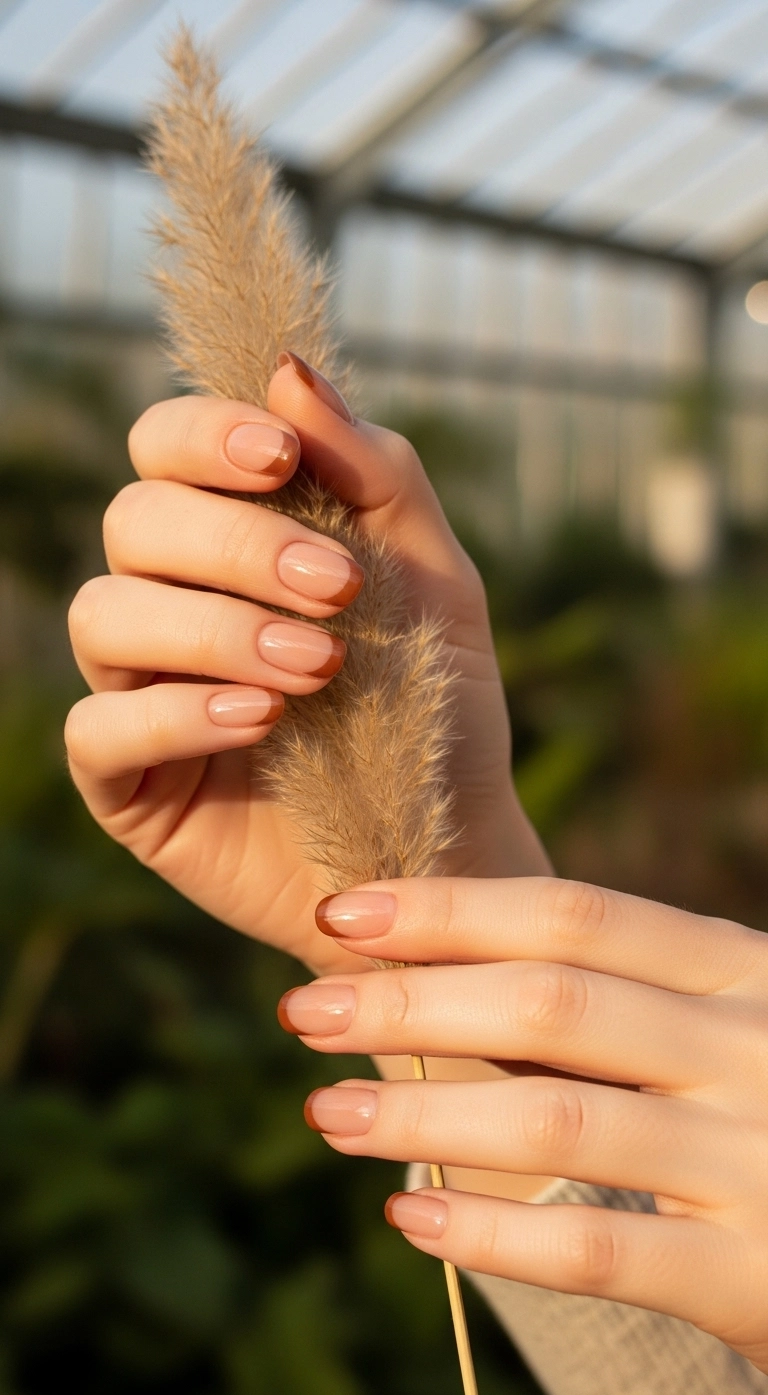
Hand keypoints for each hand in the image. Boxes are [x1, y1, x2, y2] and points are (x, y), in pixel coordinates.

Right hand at [66, 357, 547, 975]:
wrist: (446, 847)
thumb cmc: (435, 710)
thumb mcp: (435, 583)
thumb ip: (375, 474)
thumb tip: (288, 372)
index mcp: (232, 543)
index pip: (164, 449)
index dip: (205, 436)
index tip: (283, 461)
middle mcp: (171, 604)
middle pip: (134, 522)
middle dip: (235, 547)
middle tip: (337, 593)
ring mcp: (139, 693)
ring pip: (102, 615)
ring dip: (213, 628)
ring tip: (314, 667)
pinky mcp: (128, 783)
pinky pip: (96, 729)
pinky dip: (176, 714)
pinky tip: (259, 723)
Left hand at [283, 875, 767, 1371]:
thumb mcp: (722, 1030)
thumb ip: (617, 1003)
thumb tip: (438, 972)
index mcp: (739, 972)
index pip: (574, 916)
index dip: (449, 910)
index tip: (342, 914)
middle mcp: (753, 1048)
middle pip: (550, 1003)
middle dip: (411, 1002)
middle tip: (305, 1010)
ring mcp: (760, 1161)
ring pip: (558, 1121)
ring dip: (424, 1113)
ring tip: (327, 1111)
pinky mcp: (759, 1277)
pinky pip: (604, 1254)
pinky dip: (496, 1236)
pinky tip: (412, 1221)